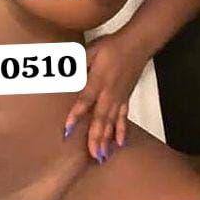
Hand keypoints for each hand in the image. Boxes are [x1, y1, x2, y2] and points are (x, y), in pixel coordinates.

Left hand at [63, 33, 147, 162]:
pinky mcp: (126, 98)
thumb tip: (63, 72)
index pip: (85, 100)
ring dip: (106, 139)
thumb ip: (77, 63)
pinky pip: (124, 117)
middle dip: (96, 137)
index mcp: (98, 81)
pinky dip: (121, 131)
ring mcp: (119, 98)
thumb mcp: (91, 50)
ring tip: (101, 155)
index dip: (77, 114)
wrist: (137, 44)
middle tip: (92, 154)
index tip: (68, 129)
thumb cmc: (111, 46)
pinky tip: (119, 144)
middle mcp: (109, 93)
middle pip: (101, 118)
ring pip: (112, 122)